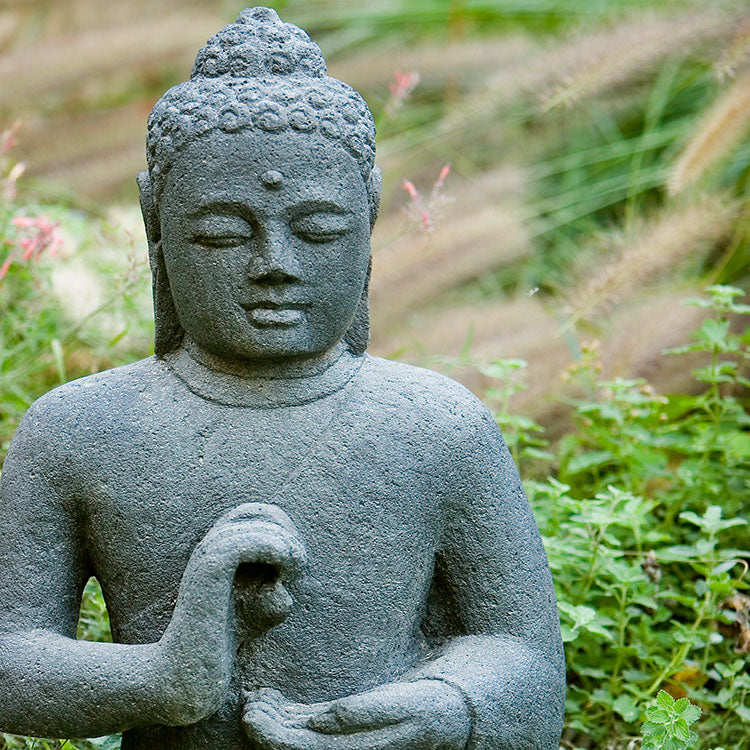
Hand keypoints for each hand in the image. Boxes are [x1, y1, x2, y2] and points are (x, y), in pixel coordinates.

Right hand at [153, 503, 305, 725]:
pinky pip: (245, 543)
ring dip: (284, 543)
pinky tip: (286, 572)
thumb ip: (274, 589)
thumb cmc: (224, 641)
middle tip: (298, 564)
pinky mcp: (209, 572)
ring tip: (295, 570)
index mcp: (218, 548)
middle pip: (256, 511)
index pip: (254, 513)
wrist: (186, 674)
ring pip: (254, 523)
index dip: (282, 527)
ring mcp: (207, 556)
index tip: (295, 561)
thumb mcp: (258, 610)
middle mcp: (209, 545)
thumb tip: (287, 589)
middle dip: (285, 530)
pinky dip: (274, 549)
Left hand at [242, 680, 470, 749]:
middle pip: (295, 748)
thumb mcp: (406, 705)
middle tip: (247, 699)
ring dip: (274, 718)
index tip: (251, 709)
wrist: (458, 708)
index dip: (272, 735)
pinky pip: (312, 726)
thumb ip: (364, 712)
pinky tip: (273, 698)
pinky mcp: (350, 729)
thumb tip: (322, 718)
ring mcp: (348, 743)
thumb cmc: (432, 704)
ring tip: (254, 695)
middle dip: (267, 726)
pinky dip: (289, 713)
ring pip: (299, 737)